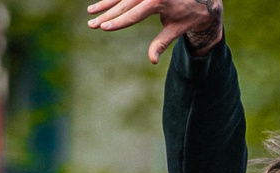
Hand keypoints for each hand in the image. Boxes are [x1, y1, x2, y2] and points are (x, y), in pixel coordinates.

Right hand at [86, 0, 220, 62]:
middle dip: (107, 15)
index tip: (104, 28)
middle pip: (124, 4)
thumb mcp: (177, 30)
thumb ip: (162, 43)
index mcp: (159, 0)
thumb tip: (152, 60)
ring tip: (90, 12)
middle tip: (92, 24)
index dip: (118, 22)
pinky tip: (100, 4)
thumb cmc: (189, 16)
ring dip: (105, 4)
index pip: (134, 14)